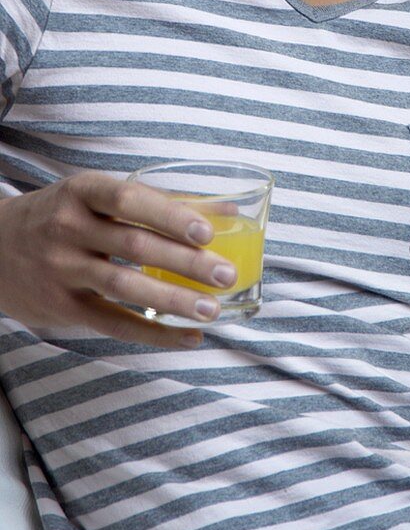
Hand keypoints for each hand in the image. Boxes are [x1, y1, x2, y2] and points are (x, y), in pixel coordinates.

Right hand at [0, 171, 237, 347]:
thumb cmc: (62, 216)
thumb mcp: (95, 196)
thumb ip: (156, 202)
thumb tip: (228, 212)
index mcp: (81, 192)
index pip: (129, 199)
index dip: (169, 215)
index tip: (206, 232)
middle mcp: (68, 228)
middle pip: (134, 246)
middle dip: (185, 262)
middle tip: (225, 274)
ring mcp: (61, 270)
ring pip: (124, 287)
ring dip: (173, 300)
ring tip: (212, 309)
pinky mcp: (61, 308)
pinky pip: (112, 324)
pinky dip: (153, 333)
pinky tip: (187, 336)